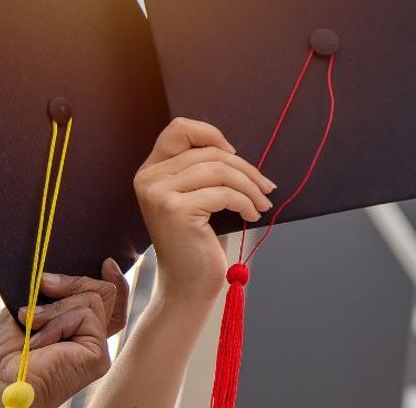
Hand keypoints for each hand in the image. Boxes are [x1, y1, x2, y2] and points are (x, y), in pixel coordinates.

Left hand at [0, 260, 128, 407]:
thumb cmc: (3, 353)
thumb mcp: (28, 308)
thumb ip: (52, 293)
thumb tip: (62, 273)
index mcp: (78, 328)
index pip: (110, 301)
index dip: (114, 281)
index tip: (106, 263)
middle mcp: (92, 338)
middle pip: (106, 292)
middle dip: (74, 281)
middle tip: (44, 284)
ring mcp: (97, 347)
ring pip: (94, 299)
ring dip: (55, 307)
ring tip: (31, 324)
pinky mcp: (98, 356)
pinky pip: (86, 316)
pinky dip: (58, 322)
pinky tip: (39, 341)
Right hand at [133, 118, 275, 304]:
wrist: (188, 285)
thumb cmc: (199, 241)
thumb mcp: (199, 198)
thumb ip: (203, 170)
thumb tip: (235, 151)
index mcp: (152, 171)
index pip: (178, 129)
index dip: (210, 133)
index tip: (234, 153)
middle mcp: (149, 178)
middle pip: (208, 152)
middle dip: (245, 168)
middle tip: (266, 187)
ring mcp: (158, 193)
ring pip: (219, 170)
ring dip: (250, 186)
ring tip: (263, 203)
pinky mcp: (174, 209)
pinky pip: (223, 193)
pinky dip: (246, 202)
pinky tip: (252, 215)